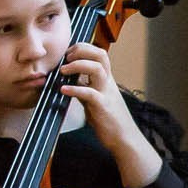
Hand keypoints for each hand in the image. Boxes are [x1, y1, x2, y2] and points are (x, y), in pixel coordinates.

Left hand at [58, 42, 162, 187]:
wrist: (124, 139)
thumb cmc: (110, 120)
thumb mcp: (95, 99)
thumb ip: (85, 88)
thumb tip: (70, 81)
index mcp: (106, 80)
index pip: (99, 53)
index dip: (82, 48)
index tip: (68, 54)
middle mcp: (108, 83)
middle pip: (100, 54)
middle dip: (81, 50)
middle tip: (66, 58)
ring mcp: (106, 93)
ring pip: (97, 69)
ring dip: (77, 65)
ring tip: (63, 70)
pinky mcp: (102, 106)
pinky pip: (89, 93)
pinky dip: (74, 90)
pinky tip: (63, 90)